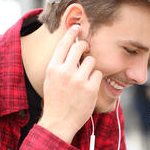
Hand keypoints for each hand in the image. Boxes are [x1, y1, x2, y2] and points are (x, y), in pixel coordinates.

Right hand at [38, 25, 101, 142]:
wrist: (59, 122)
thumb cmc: (56, 100)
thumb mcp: (51, 79)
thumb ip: (59, 64)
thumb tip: (71, 47)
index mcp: (53, 68)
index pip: (63, 44)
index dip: (72, 33)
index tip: (78, 27)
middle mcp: (65, 71)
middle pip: (80, 48)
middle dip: (85, 46)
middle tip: (87, 49)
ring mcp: (78, 80)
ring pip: (92, 61)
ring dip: (91, 66)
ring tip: (85, 77)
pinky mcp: (90, 88)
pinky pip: (98, 74)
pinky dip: (96, 79)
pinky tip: (90, 87)